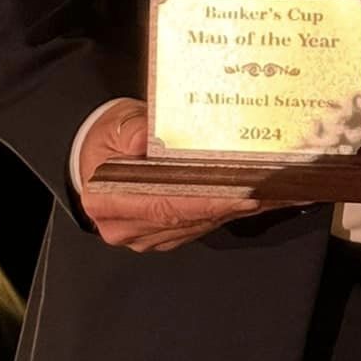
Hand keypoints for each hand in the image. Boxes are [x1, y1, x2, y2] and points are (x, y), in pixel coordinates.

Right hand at [76, 99, 263, 251]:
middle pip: (182, 219)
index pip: (163, 205)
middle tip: (262, 193)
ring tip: (263, 195)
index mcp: (105, 201)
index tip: (238, 195)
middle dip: (225, 206)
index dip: (204, 202)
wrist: (98, 155)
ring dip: (229, 212)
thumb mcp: (117, 124)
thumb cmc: (109, 139)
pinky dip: (222, 215)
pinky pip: (195, 228)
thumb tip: (147, 138)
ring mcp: (142, 236)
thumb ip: (133, 129)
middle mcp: (122, 226)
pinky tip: (247, 203)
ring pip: (193, 227)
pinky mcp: (159, 237)